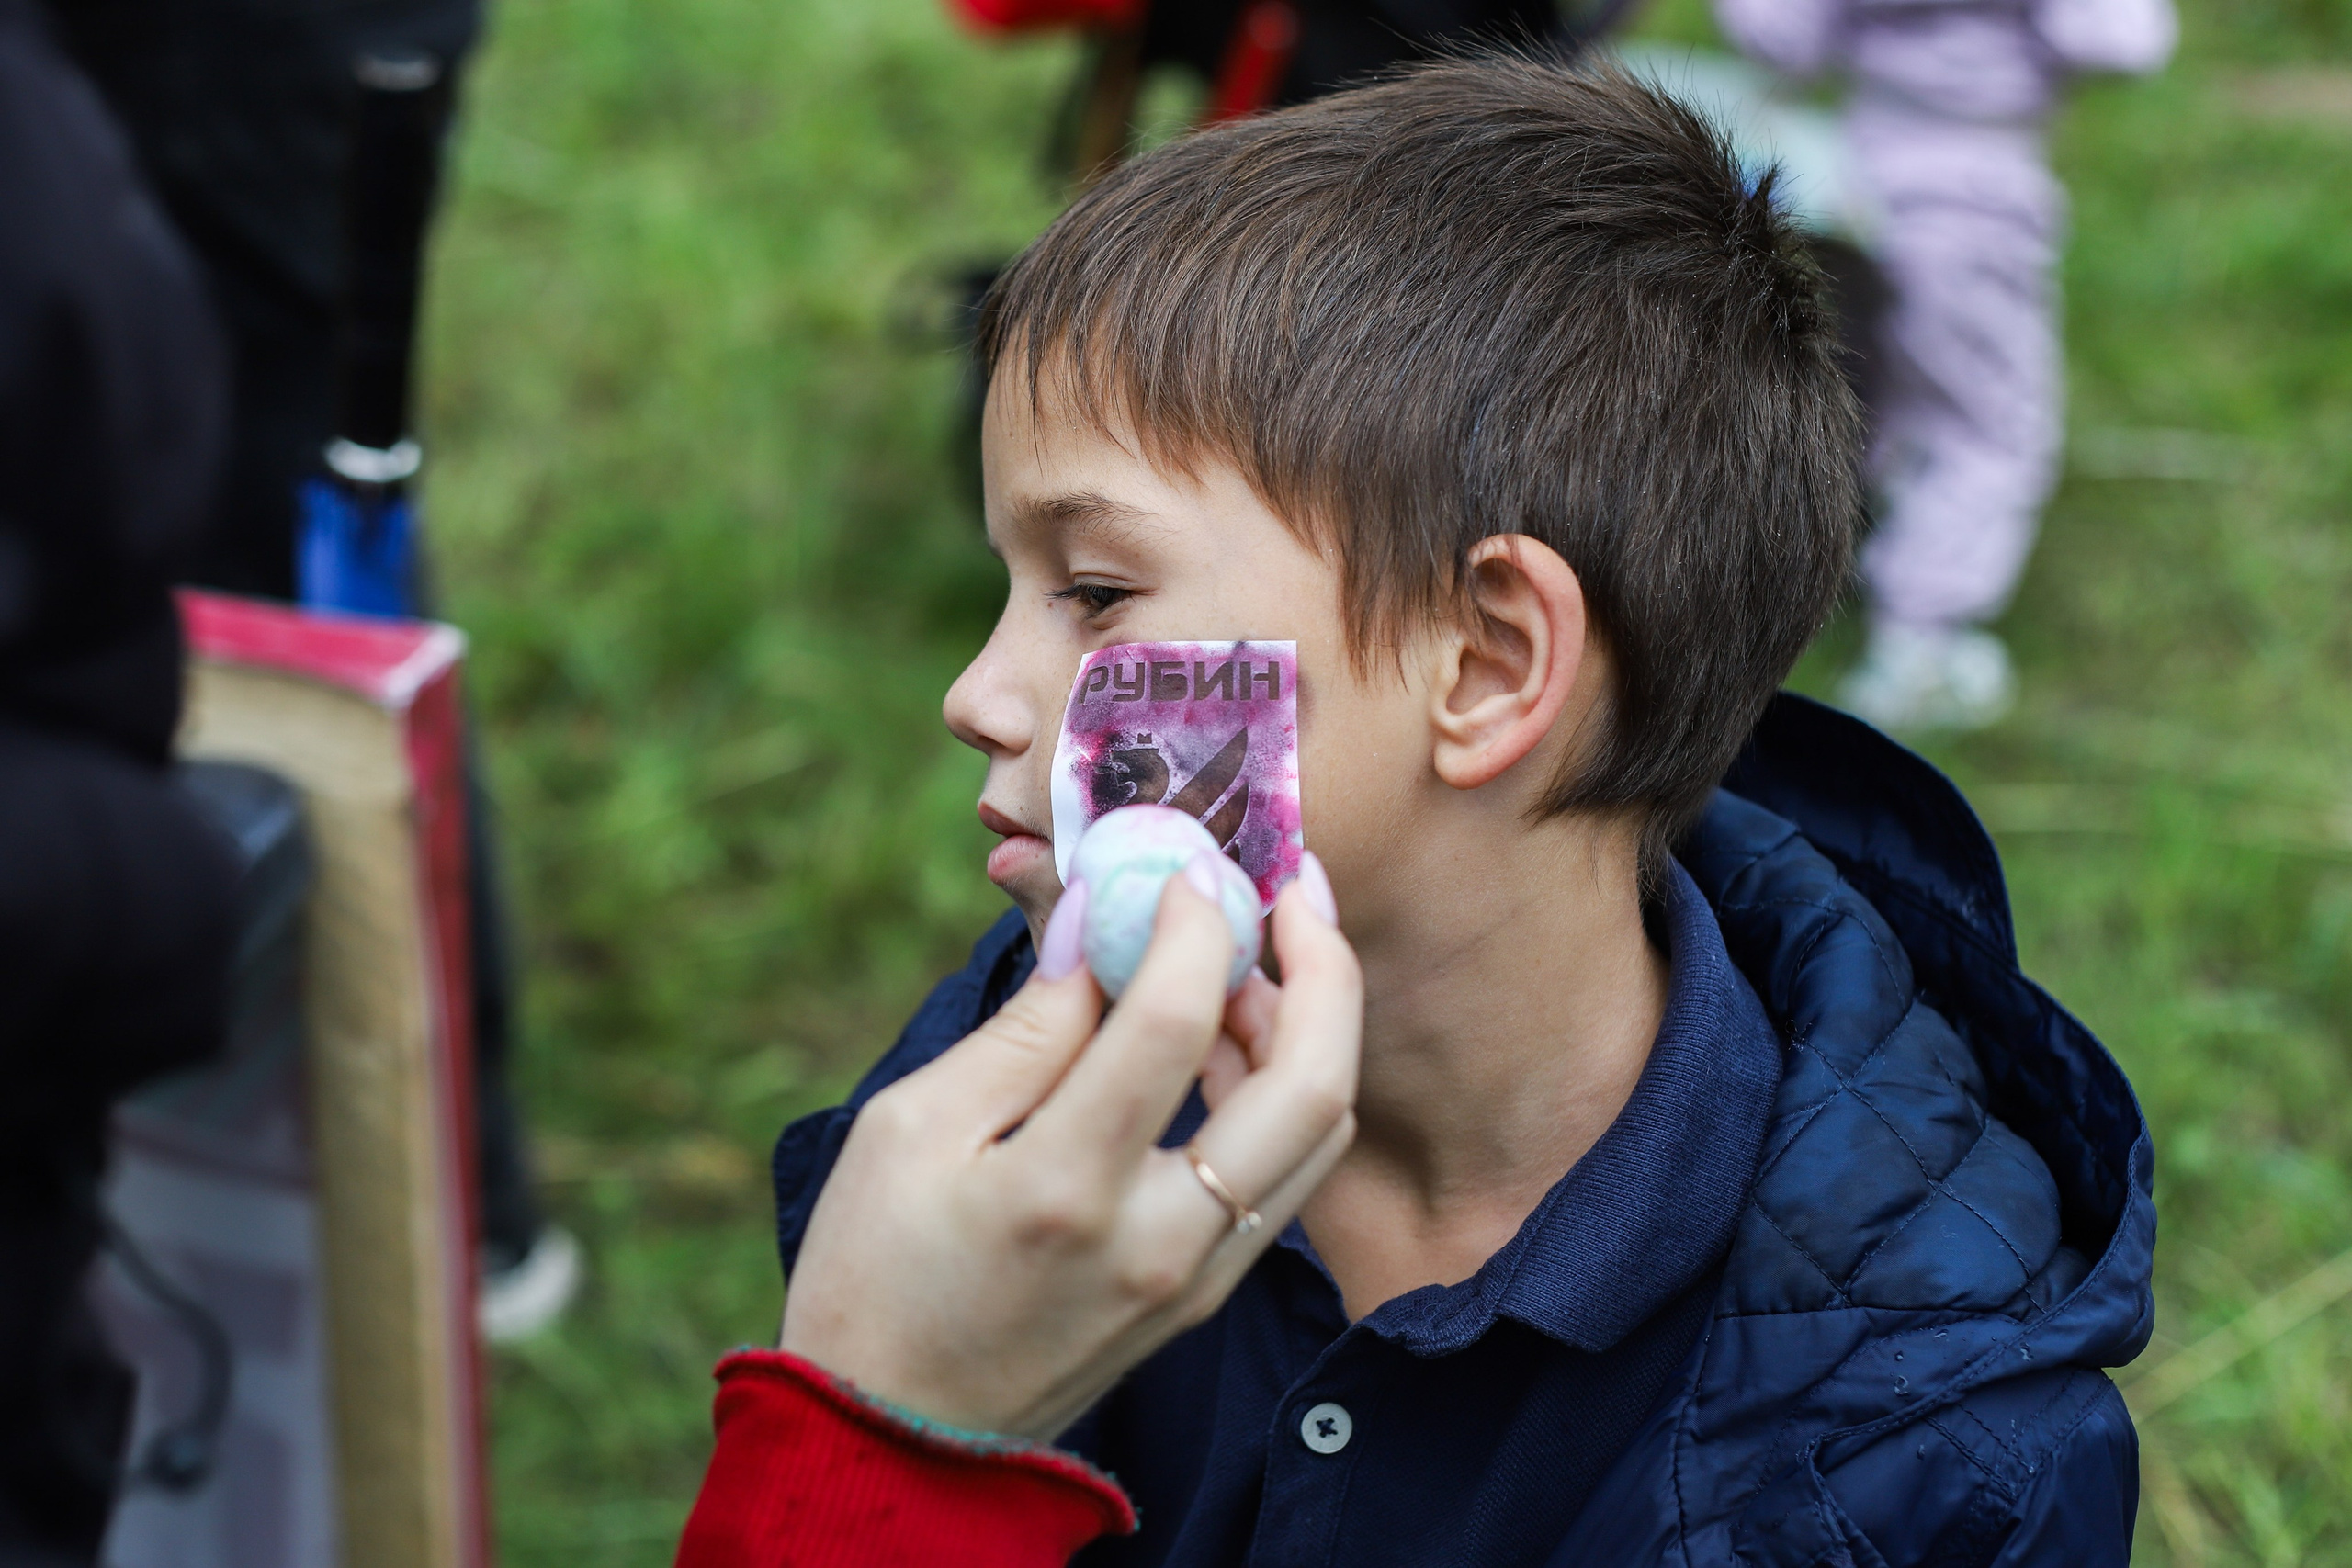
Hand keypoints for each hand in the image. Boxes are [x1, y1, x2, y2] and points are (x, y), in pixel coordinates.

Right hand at [778, 855, 1360, 1438]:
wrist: (894, 1438)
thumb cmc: (876, 1271)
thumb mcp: (909, 1127)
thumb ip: (1024, 1027)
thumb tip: (1103, 922)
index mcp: (1065, 1186)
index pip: (1176, 1022)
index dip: (1193, 921)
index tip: (1182, 867)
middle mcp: (1159, 1239)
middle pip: (1311, 1085)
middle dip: (1323, 965)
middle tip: (1292, 887)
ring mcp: (1198, 1277)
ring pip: (1319, 1132)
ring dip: (1310, 1025)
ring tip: (1246, 956)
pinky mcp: (1207, 1296)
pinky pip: (1285, 1177)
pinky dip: (1281, 1091)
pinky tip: (1225, 1040)